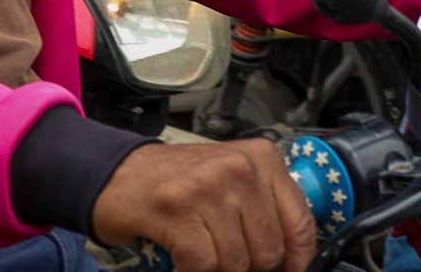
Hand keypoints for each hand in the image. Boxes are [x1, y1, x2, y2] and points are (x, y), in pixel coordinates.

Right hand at [92, 138, 316, 271]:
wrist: (120, 174)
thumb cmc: (182, 183)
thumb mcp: (234, 182)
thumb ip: (265, 210)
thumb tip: (291, 260)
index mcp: (263, 159)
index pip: (300, 223)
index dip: (299, 260)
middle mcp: (240, 169)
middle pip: (269, 251)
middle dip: (251, 268)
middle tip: (228, 261)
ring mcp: (208, 188)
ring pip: (237, 262)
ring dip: (219, 270)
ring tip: (203, 254)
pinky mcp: (177, 211)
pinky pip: (204, 265)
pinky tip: (183, 260)